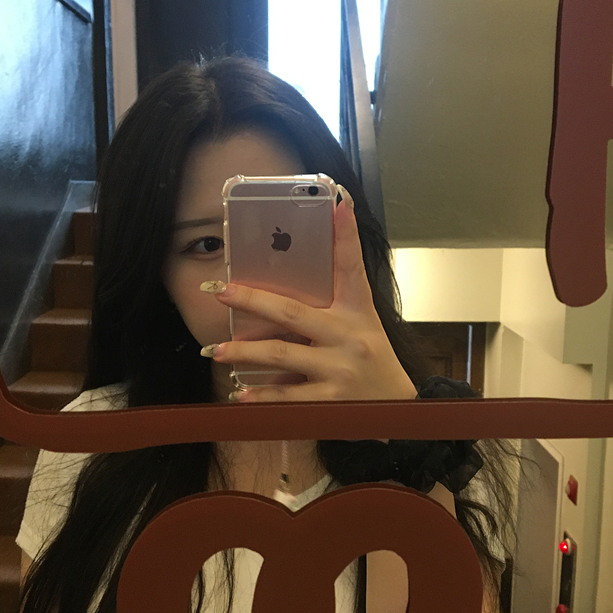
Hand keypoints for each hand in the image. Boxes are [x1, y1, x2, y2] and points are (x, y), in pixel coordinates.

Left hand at [207, 200, 417, 402]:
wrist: (396, 409)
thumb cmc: (371, 361)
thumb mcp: (362, 324)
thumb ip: (334, 299)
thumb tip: (297, 275)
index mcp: (357, 313)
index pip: (351, 268)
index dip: (345, 235)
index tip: (337, 203)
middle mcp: (349, 337)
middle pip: (293, 312)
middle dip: (253, 299)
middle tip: (221, 292)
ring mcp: (340, 370)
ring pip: (282, 354)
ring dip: (245, 352)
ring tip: (216, 351)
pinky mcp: (331, 401)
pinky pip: (287, 397)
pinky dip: (261, 396)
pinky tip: (239, 395)